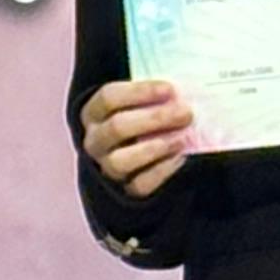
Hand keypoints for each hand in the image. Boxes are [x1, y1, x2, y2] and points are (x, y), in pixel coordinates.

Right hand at [80, 75, 195, 198]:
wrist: (137, 152)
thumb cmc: (141, 116)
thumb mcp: (140, 101)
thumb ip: (155, 94)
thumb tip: (179, 90)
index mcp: (93, 113)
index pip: (109, 97)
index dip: (140, 92)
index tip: (170, 89)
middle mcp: (95, 141)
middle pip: (117, 128)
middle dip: (155, 119)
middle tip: (185, 113)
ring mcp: (106, 167)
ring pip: (121, 161)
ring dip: (155, 147)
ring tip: (182, 138)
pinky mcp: (124, 189)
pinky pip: (139, 184)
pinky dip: (162, 170)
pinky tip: (180, 156)